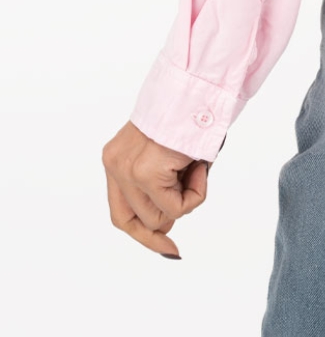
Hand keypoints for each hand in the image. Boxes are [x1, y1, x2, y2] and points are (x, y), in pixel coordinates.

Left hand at [102, 120, 209, 258]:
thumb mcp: (164, 156)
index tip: (168, 248)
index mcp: (116, 159)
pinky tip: (198, 166)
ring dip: (186, 199)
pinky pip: (177, 208)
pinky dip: (196, 192)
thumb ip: (158, 185)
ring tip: (195, 168)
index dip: (143, 235)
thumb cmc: (190, 116)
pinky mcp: (145, 173)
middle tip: (192, 192)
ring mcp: (127, 170)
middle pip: (135, 222)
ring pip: (159, 218)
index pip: (121, 213)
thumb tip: (166, 225)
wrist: (197, 89)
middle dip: (167, 221)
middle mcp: (115, 165)